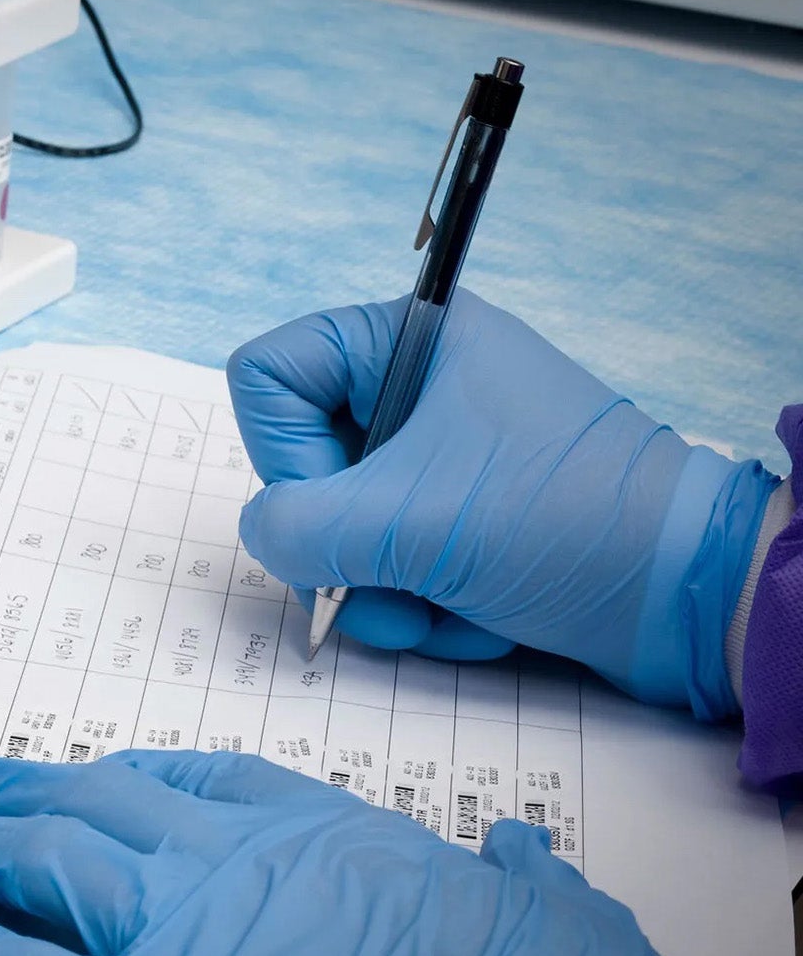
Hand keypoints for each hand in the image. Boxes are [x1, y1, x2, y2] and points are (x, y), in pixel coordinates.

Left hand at [0, 751, 720, 955]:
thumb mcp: (545, 910)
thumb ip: (515, 879)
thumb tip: (524, 864)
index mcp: (319, 831)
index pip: (204, 780)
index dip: (133, 777)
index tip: (99, 777)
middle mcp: (234, 860)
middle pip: (100, 804)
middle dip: (26, 794)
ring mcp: (182, 931)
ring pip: (48, 864)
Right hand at [227, 291, 775, 714]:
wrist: (689, 596)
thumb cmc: (562, 521)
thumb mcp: (406, 520)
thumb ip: (295, 526)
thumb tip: (266, 537)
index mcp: (412, 339)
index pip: (268, 376)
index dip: (281, 451)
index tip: (338, 502)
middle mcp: (420, 388)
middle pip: (300, 464)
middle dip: (341, 545)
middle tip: (390, 579)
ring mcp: (439, 459)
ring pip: (338, 529)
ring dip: (381, 591)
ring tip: (442, 609)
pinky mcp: (460, 521)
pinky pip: (387, 564)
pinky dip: (419, 605)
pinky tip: (475, 616)